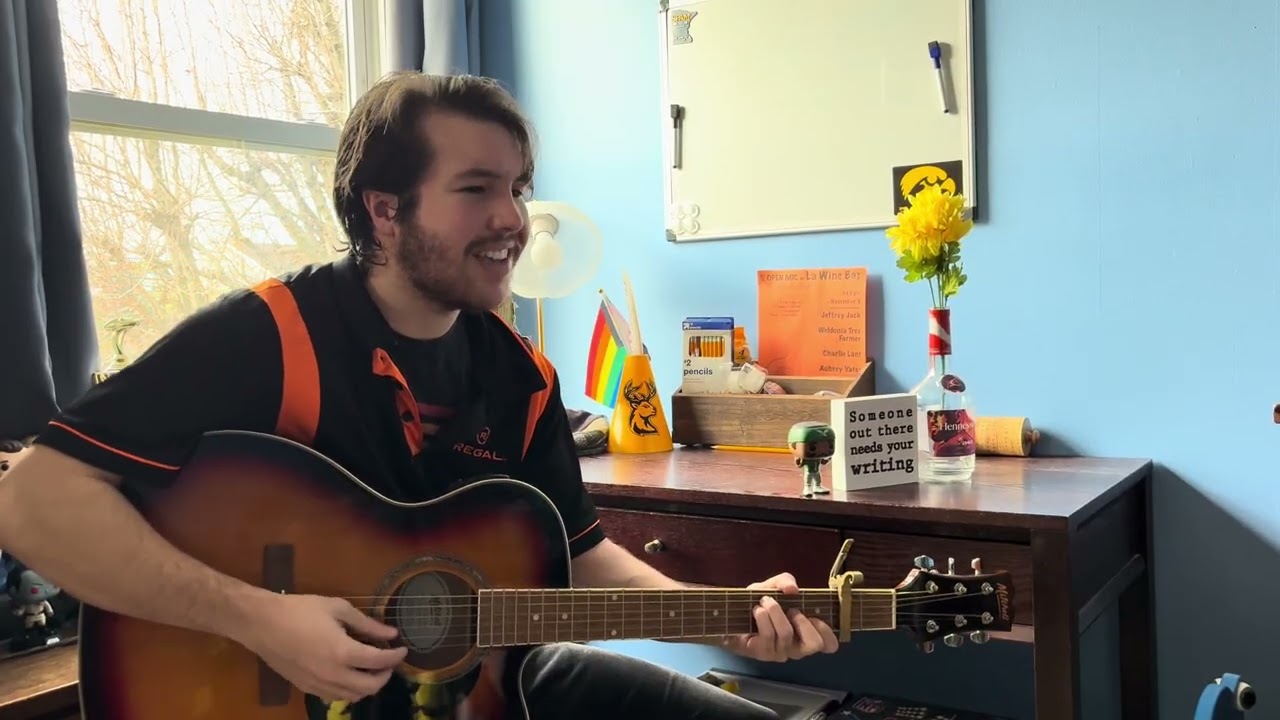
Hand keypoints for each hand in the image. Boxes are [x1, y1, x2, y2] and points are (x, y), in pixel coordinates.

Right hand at [237, 593, 407, 702]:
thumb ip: (367, 624)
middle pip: (369, 687)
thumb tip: (391, 633)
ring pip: (352, 696)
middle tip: (389, 661)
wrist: (262, 623)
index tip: (403, 649)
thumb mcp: (337, 608)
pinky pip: (334, 696)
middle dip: (385, 676)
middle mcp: (332, 675)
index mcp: (342, 652)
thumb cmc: (300, 610)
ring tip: (371, 669)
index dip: (396, 656)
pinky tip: (348, 674)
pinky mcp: (306, 688)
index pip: (379, 662)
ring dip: (368, 686)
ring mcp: (318, 685)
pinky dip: (348, 690)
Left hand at [722, 572, 838, 661]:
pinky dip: (763, 617)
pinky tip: (757, 610)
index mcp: (806, 634)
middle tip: (791, 609)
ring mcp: (780, 653)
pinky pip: (768, 635)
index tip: (813, 615)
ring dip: (775, 612)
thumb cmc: (760, 603)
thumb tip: (793, 589)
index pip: (830, 645)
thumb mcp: (773, 586)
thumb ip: (785, 581)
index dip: (826, 631)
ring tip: (765, 601)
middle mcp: (796, 648)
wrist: (731, 614)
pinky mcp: (763, 654)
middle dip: (803, 621)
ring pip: (787, 634)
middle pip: (814, 644)